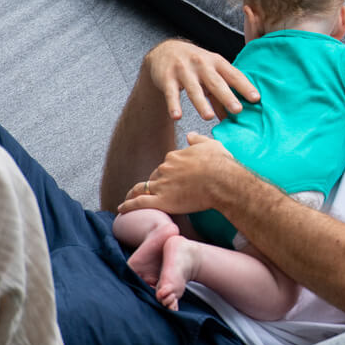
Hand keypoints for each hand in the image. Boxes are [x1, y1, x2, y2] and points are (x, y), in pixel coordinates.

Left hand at [118, 132, 239, 215]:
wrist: (223, 181)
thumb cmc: (221, 164)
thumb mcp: (211, 145)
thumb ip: (198, 139)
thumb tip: (190, 135)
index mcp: (175, 157)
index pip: (168, 164)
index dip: (170, 171)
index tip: (174, 178)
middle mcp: (165, 169)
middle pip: (156, 176)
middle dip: (156, 183)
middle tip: (158, 192)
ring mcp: (162, 185)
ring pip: (144, 188)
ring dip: (135, 193)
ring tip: (129, 199)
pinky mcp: (162, 201)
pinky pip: (139, 203)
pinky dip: (128, 206)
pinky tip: (122, 209)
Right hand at [144, 40, 258, 121]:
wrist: (165, 51)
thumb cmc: (196, 66)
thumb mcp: (210, 75)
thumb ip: (220, 96)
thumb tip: (231, 118)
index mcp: (217, 62)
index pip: (233, 75)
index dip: (245, 86)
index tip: (256, 98)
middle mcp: (202, 64)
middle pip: (216, 82)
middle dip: (227, 96)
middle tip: (238, 110)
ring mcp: (184, 70)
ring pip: (194, 89)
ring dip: (201, 103)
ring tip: (208, 117)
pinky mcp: (167, 78)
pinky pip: (171, 93)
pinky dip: (173, 105)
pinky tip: (177, 116)